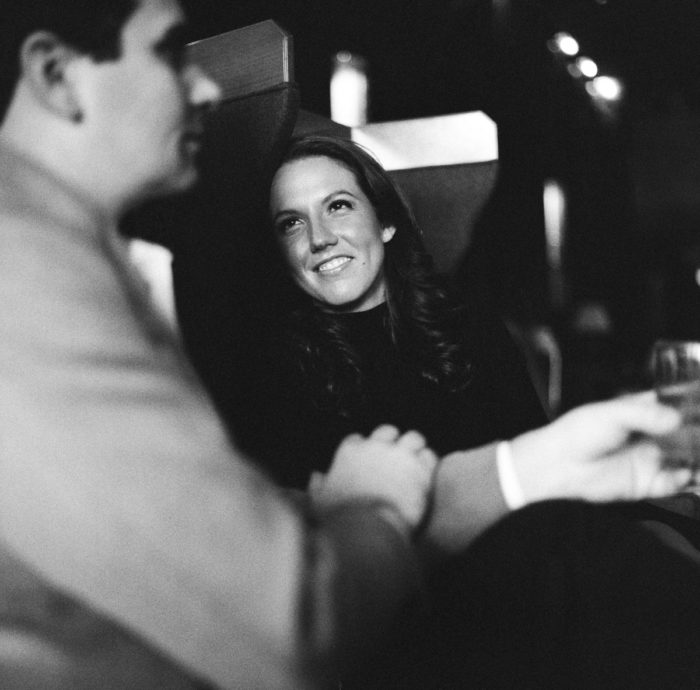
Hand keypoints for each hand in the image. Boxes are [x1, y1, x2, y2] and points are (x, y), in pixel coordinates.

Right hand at [308, 425, 437, 531]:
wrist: (370, 527)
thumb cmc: (342, 516)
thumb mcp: (320, 501)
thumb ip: (318, 485)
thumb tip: (316, 477)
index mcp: (350, 452)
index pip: (358, 439)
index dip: (363, 448)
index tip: (366, 460)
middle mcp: (375, 447)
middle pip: (388, 431)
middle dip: (392, 442)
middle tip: (395, 459)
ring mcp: (400, 455)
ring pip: (413, 437)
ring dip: (414, 448)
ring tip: (415, 462)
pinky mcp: (421, 469)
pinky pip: (430, 455)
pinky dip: (429, 463)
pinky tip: (426, 474)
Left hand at [509, 391, 690, 502]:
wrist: (560, 463)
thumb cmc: (579, 432)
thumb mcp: (611, 413)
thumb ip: (644, 414)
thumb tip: (675, 419)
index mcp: (641, 412)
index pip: (674, 405)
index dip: (690, 406)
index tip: (698, 408)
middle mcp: (650, 435)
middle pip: (685, 433)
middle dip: (698, 432)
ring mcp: (651, 458)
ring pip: (686, 458)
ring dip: (698, 455)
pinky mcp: (647, 482)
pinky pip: (675, 483)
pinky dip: (688, 479)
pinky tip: (689, 471)